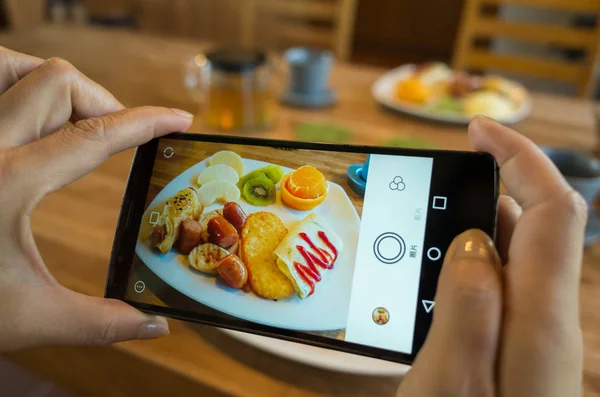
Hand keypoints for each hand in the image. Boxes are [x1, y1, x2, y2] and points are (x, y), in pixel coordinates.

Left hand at [0, 47, 193, 350]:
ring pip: (18, 68)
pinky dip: (21, 86)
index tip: (178, 118)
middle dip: (103, 104)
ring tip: (75, 122)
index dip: (146, 122)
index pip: (95, 136)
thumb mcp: (30, 318)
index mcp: (9, 185)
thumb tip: (157, 326)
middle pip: (60, 84)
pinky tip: (31, 120)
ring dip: (57, 88)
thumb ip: (100, 323)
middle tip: (119, 137)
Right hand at [398, 117, 586, 396]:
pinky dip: (468, 267)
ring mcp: (533, 338)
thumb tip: (476, 240)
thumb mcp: (450, 385)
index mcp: (538, 321)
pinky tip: (431, 283)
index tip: (477, 129)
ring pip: (514, 257)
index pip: (553, 210)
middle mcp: (546, 322)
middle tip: (431, 188)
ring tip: (421, 234)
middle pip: (536, 226)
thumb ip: (467, 309)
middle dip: (489, 188)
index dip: (520, 158)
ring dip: (473, 228)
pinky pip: (499, 290)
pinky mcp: (515, 351)